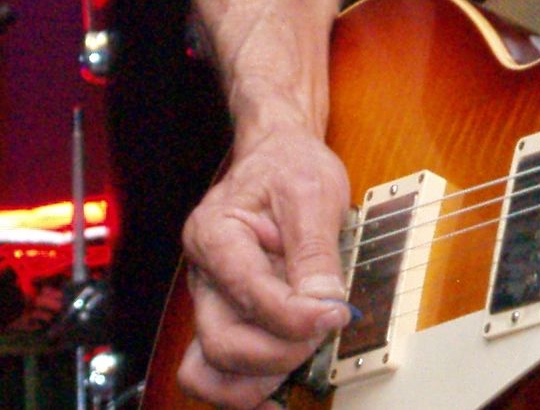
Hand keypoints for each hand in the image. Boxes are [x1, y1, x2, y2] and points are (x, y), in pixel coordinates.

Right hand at [175, 122, 356, 407]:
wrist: (277, 154)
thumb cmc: (289, 166)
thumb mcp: (311, 193)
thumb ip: (315, 252)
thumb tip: (325, 305)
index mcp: (215, 235)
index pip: (247, 292)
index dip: (294, 315)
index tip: (335, 315)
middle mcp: (205, 277)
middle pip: (221, 343)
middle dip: (278, 352)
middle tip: (323, 332)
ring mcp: (212, 302)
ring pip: (210, 369)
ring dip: (259, 378)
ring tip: (304, 355)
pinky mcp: (228, 318)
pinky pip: (217, 372)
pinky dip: (245, 389)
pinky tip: (277, 394)